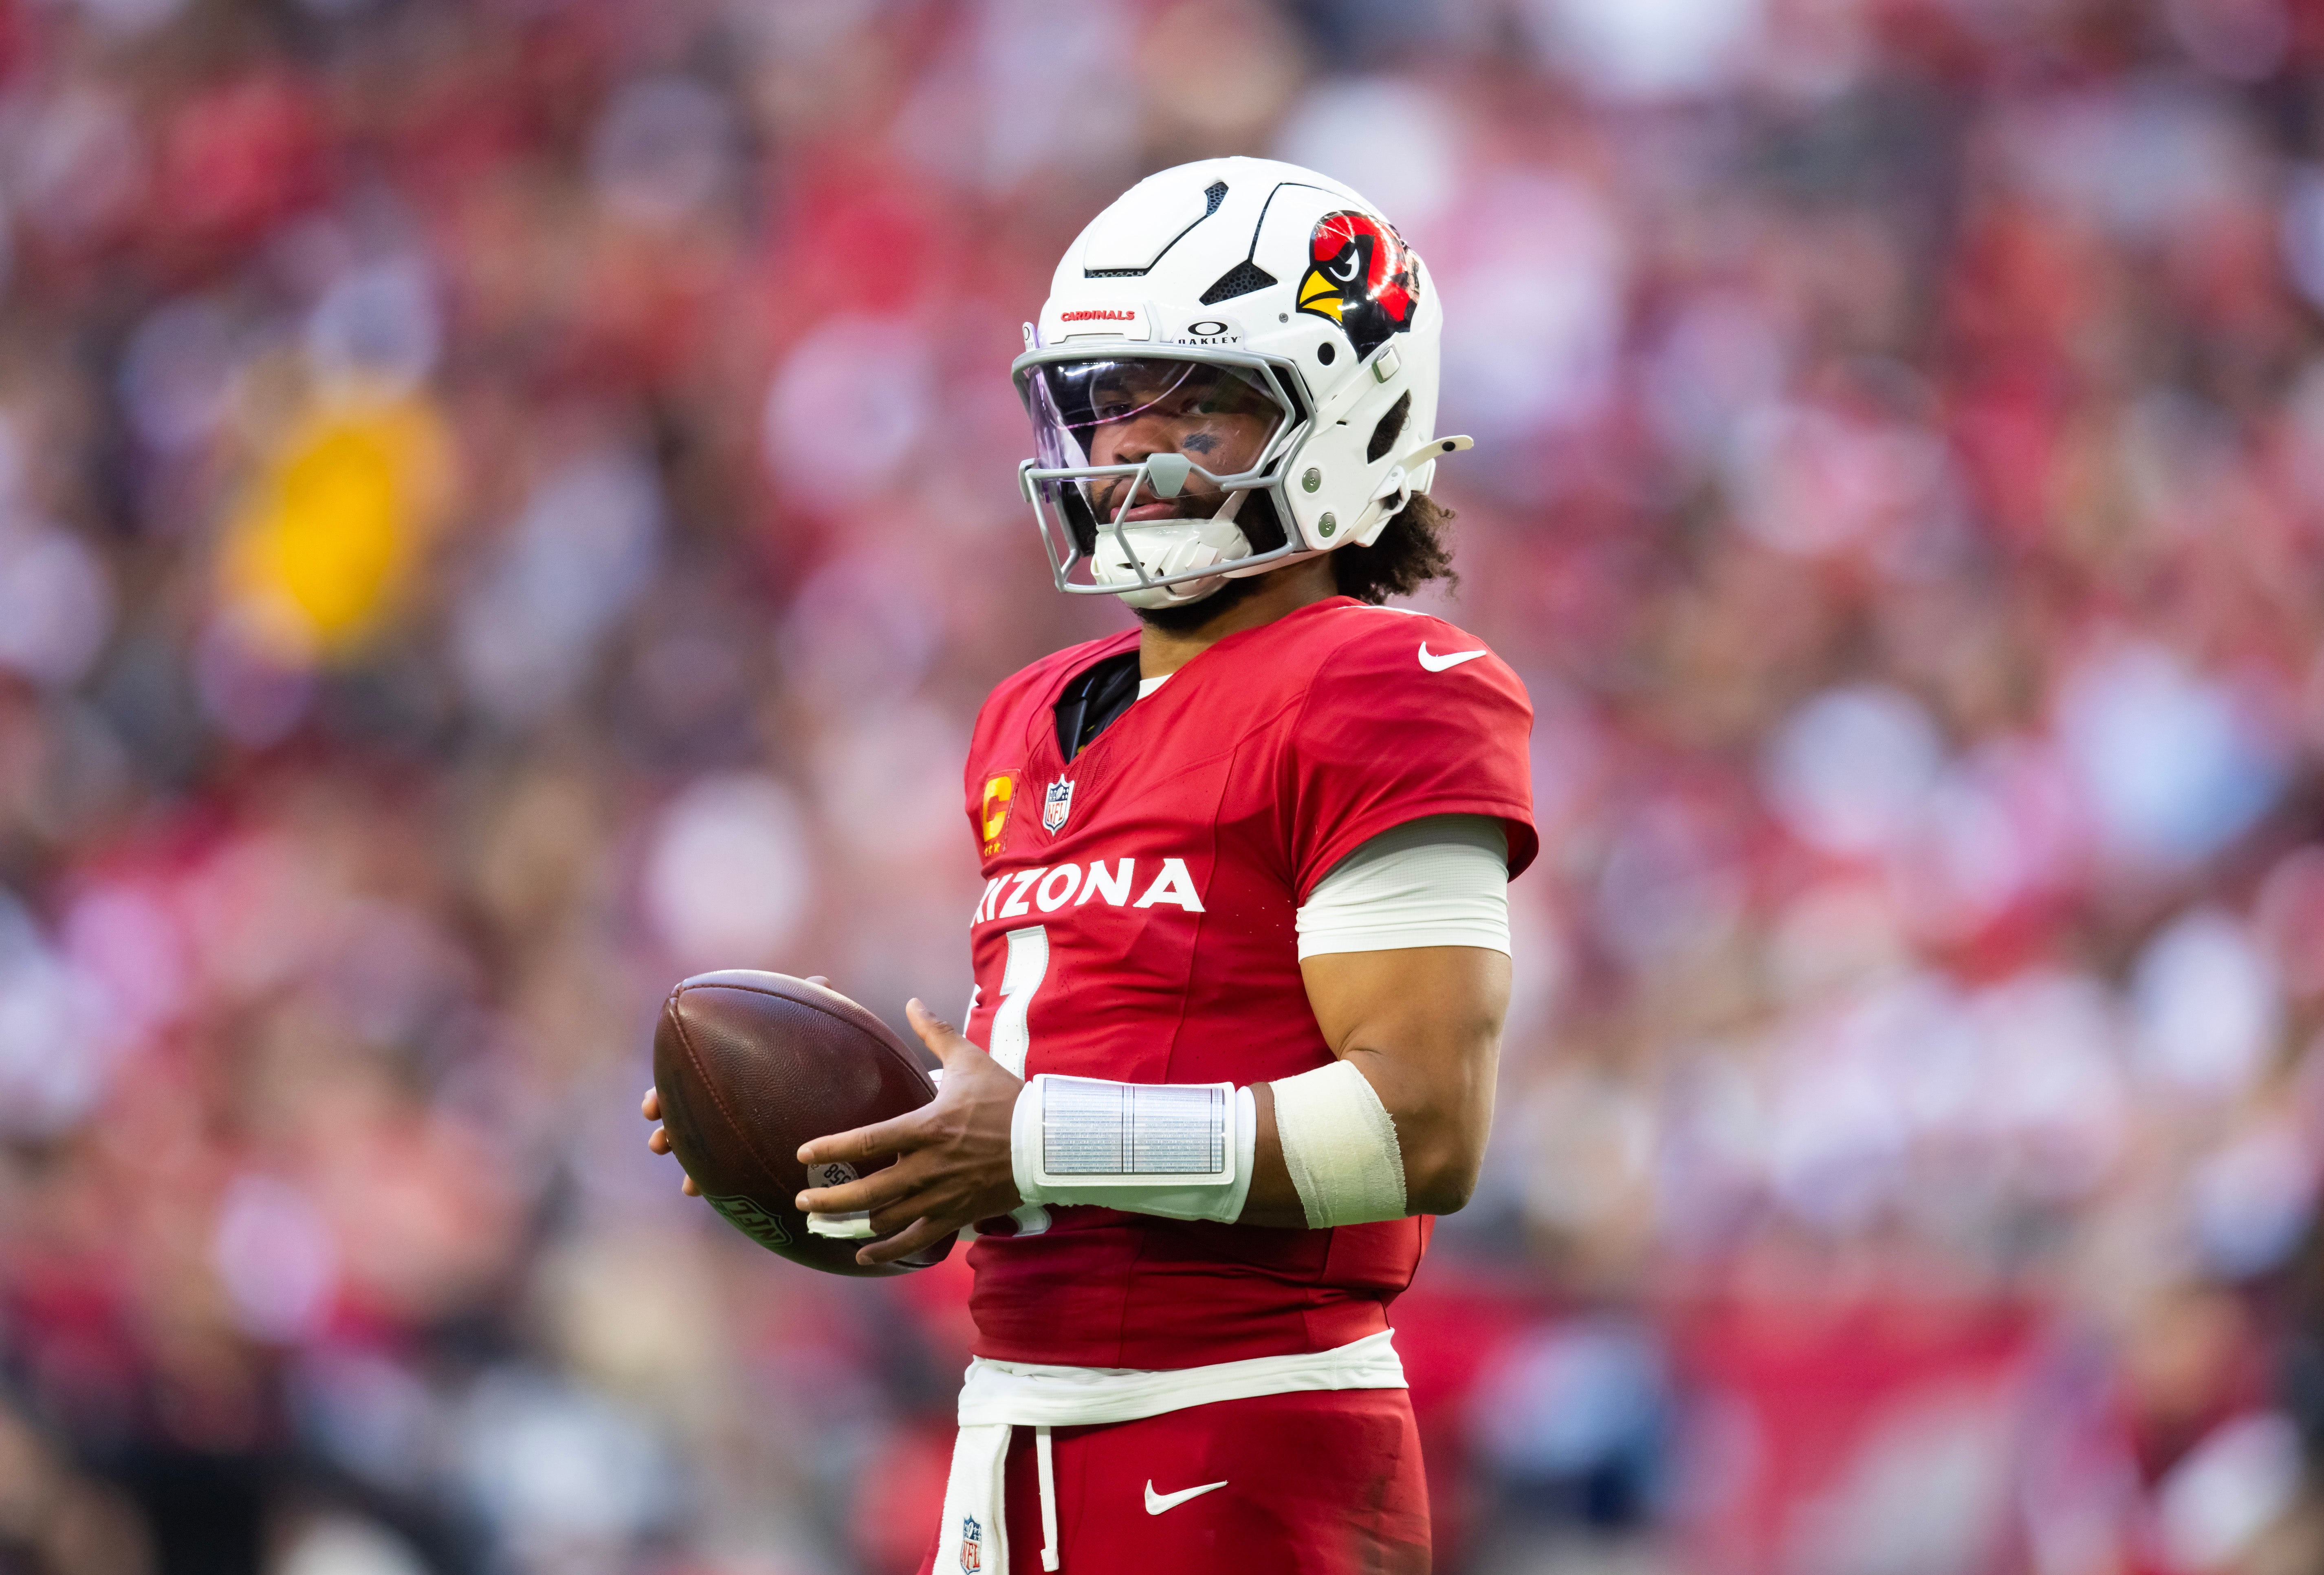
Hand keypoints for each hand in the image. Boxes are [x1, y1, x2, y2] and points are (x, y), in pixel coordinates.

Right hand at [644, 973, 832, 1197]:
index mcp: (733, 1063)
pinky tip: (701, 1192)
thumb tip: (822, 982)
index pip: (690, 1076)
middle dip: (671, 1128)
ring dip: (691, 1161)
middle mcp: (733, 1093)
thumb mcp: (821, 1024)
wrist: (849, 1082)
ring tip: (688, 1183)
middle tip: (659, 1141)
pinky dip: (712, 1179)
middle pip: (689, 1111)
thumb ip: (818, 1002)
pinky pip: (728, 1167)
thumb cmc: (831, 1045)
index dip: (665, 1093)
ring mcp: (742, 1122)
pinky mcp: (758, 1148)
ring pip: (704, 1144)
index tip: (650, 1110)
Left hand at [795, 999, 1023, 1266]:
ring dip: (851, 1225)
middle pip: (867, 1191)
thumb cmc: (1007, 1098)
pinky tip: (864, 1256)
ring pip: (886, 1219)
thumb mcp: (970, 1061)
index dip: (830, 1148)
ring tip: (824, 1224)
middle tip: (803, 1199)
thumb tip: (912, 1001)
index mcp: (926, 1128)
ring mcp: (942, 1196)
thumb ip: (935, 1033)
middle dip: (829, 1198)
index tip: (802, 1154)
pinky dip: (887, 1252)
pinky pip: (915, 1241)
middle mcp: (928, 1167)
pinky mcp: (956, 1215)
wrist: (1047, 1141)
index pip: (866, 1141)